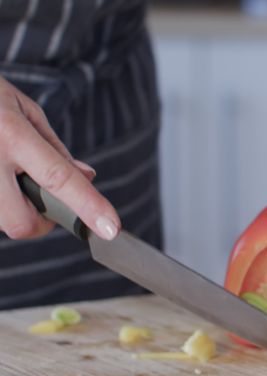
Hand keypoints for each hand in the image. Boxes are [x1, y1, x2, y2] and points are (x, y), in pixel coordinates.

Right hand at [0, 76, 114, 239]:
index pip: (57, 178)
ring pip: (1, 222)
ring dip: (13, 208)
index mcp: (10, 132)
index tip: (109, 228)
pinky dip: (0, 199)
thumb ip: (57, 150)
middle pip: (21, 223)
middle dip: (38, 220)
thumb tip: (87, 178)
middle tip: (38, 195)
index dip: (86, 205)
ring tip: (5, 170)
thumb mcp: (25, 110)